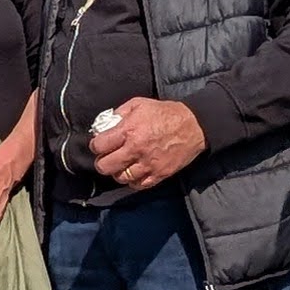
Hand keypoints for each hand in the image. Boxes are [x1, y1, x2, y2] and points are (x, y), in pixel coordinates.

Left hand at [89, 96, 205, 191]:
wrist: (193, 126)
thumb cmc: (165, 113)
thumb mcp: (139, 104)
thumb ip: (119, 114)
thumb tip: (103, 126)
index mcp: (129, 130)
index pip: (99, 146)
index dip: (95, 145)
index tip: (99, 144)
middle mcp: (136, 149)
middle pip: (105, 166)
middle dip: (102, 162)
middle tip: (106, 157)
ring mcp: (148, 164)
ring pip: (120, 178)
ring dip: (117, 172)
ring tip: (121, 165)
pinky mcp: (159, 174)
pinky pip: (138, 185)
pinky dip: (133, 180)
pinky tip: (134, 172)